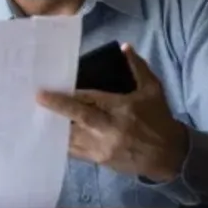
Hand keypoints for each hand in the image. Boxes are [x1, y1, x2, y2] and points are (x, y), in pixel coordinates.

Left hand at [36, 44, 188, 182]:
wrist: (170, 156)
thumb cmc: (159, 119)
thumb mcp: (153, 90)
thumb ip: (137, 68)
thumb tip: (125, 47)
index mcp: (122, 109)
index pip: (91, 99)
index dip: (70, 95)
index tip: (51, 88)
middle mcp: (110, 129)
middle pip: (79, 118)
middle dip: (57, 108)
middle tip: (37, 98)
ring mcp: (103, 147)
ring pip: (72, 137)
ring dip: (55, 126)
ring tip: (37, 115)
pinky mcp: (100, 160)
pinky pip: (75, 152)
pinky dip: (62, 144)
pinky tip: (50, 134)